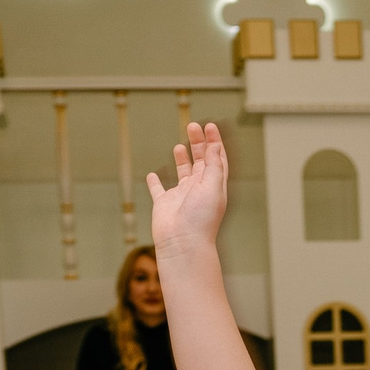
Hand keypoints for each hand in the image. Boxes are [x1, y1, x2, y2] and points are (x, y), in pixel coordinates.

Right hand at [145, 120, 229, 253]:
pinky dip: (155, 182)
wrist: (182, 243)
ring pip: (182, 174)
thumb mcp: (213, 187)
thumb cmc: (201, 219)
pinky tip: (153, 175)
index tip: (210, 126)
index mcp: (214, 186)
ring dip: (182, 160)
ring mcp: (181, 197)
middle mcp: (199, 190)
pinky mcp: (164, 204)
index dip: (215, 143)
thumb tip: (215, 146)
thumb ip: (214, 166)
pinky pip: (159, 191)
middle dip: (198, 143)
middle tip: (192, 126)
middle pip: (201, 161)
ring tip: (180, 146)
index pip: (217, 160)